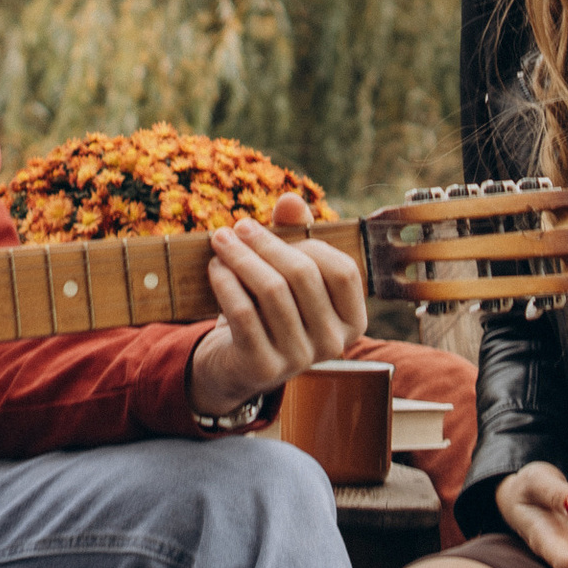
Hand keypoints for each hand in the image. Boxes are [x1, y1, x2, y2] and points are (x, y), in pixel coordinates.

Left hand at [188, 193, 365, 418]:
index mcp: (352, 320)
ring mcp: (299, 359)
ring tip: (221, 242)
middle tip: (238, 227)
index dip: (309, 244)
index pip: (343, 270)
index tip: (274, 229)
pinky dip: (226, 282)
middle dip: (266, 243)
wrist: (236, 365)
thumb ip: (295, 234)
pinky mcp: (263, 367)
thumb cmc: (269, 309)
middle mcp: (333, 343)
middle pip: (303, 275)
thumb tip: (290, 199)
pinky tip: (215, 268)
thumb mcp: (286, 272)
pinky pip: (243, 312)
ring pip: (272, 291)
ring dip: (241, 258)